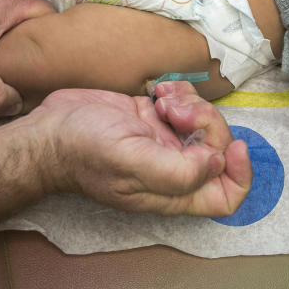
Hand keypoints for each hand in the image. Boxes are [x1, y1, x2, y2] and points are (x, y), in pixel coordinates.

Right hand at [32, 82, 251, 216]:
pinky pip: (185, 104)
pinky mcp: (153, 118)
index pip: (226, 197)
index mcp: (171, 192)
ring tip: (163, 100)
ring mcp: (163, 142)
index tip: (232, 145)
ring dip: (192, 104)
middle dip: (206, 123)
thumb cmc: (82, 151)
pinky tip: (158, 90)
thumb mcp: (129, 162)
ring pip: (203, 123)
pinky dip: (179, 93)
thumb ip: (178, 171)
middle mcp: (173, 169)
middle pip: (217, 149)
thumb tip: (217, 163)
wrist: (48, 130)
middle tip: (176, 110)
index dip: (240, 174)